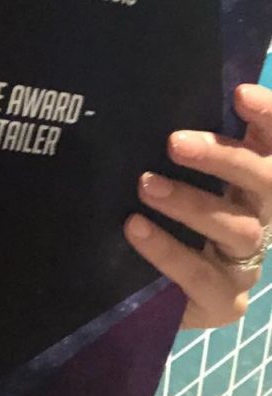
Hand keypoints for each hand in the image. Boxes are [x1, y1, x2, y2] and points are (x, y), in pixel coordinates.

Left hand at [124, 84, 271, 329]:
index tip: (240, 95)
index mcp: (255, 185)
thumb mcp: (178, 186)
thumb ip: (184, 155)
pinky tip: (136, 227)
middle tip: (175, 141)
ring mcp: (246, 263)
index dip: (269, 119)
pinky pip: (201, 275)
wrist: (155, 299)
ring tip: (145, 185)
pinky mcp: (224, 301)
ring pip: (237, 228)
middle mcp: (262, 219)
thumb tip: (156, 107)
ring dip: (190, 203)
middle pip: (267, 183)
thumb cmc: (170, 227)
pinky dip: (167, 250)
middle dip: (225, 158)